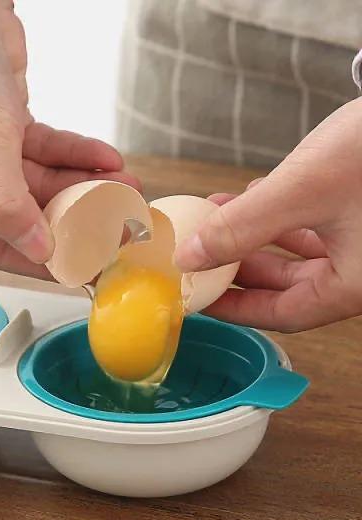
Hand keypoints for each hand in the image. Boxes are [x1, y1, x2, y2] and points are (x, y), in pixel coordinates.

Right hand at [0, 0, 139, 278]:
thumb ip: (7, 205)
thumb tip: (38, 253)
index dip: (42, 260)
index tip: (86, 269)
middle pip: (25, 218)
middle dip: (75, 218)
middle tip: (118, 225)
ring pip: (42, 186)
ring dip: (85, 186)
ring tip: (126, 186)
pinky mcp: (3, 133)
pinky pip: (47, 155)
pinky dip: (76, 156)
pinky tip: (108, 158)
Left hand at [174, 97, 361, 331]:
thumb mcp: (303, 192)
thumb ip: (243, 227)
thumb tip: (190, 258)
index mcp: (353, 283)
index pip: (283, 314)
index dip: (235, 309)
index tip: (199, 298)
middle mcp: (359, 268)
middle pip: (287, 286)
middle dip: (238, 269)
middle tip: (199, 259)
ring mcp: (361, 239)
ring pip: (297, 255)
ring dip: (253, 239)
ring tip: (215, 220)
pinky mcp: (360, 211)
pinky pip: (312, 226)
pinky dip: (278, 217)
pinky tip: (251, 196)